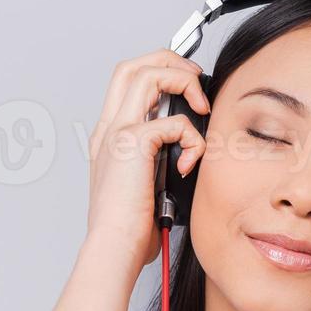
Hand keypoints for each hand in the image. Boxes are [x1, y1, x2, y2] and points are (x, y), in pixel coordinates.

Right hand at [84, 48, 209, 268]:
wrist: (113, 248)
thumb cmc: (128, 231)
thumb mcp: (144, 189)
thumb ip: (157, 166)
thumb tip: (186, 159)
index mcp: (109, 138)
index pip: (127, 82)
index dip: (158, 72)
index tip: (186, 88)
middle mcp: (109, 129)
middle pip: (134, 65)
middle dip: (170, 62)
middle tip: (197, 82)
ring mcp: (118, 133)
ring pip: (149, 73)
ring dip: (183, 82)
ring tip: (201, 110)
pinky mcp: (132, 143)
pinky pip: (175, 122)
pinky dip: (193, 139)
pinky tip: (188, 164)